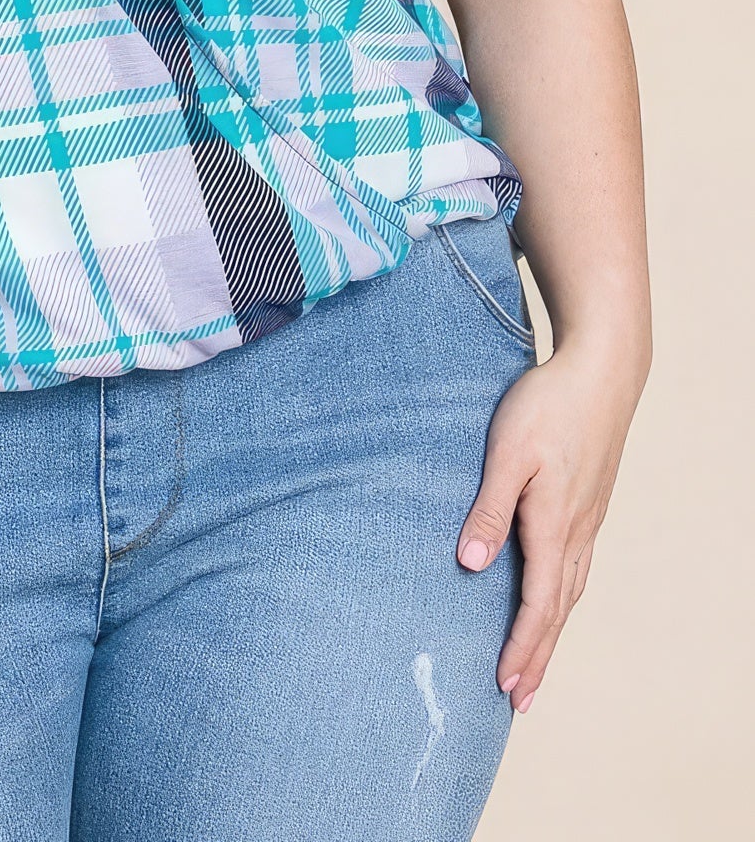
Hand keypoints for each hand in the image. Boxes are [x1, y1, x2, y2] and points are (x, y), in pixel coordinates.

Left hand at [454, 338, 648, 712]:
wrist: (602, 372)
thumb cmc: (548, 405)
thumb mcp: (507, 452)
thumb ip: (490, 509)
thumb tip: (470, 563)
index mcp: (553, 524)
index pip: (537, 602)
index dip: (521, 647)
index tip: (506, 686)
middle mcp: (576, 531)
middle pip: (558, 609)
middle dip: (538, 656)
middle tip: (521, 701)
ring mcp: (587, 519)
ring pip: (570, 591)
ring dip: (551, 633)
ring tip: (535, 666)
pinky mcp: (589, 505)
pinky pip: (576, 568)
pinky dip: (563, 600)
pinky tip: (554, 602)